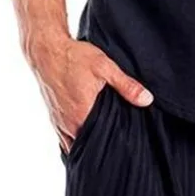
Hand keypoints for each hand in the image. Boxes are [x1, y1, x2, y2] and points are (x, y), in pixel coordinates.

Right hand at [29, 35, 152, 153]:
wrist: (47, 52)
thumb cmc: (75, 58)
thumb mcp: (105, 67)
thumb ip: (126, 86)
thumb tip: (147, 100)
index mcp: (83, 116)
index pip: (102, 142)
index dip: (115, 143)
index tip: (127, 142)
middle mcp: (69, 125)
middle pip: (89, 143)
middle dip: (103, 144)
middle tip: (119, 140)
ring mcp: (59, 124)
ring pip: (76, 143)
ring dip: (89, 141)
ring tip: (105, 138)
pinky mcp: (54, 119)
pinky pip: (65, 138)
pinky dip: (76, 138)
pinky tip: (87, 133)